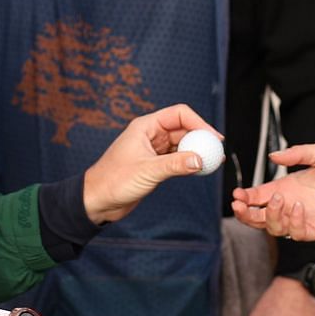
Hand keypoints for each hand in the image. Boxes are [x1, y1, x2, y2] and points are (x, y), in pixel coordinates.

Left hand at [83, 104, 216, 223]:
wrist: (97, 201)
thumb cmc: (113, 181)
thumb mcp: (148, 171)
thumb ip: (175, 164)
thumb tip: (200, 159)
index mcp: (145, 126)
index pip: (179, 114)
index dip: (199, 122)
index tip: (213, 137)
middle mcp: (150, 135)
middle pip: (183, 128)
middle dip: (201, 138)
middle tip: (217, 151)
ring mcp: (153, 150)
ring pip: (181, 144)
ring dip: (196, 151)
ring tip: (212, 161)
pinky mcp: (154, 164)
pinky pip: (177, 158)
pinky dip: (189, 162)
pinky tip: (199, 169)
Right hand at [231, 143, 314, 240]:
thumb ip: (297, 154)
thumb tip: (273, 157)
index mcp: (288, 187)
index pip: (259, 196)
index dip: (245, 198)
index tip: (236, 195)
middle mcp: (291, 204)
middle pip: (259, 216)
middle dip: (246, 214)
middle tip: (239, 206)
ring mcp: (302, 219)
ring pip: (273, 227)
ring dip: (269, 216)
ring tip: (277, 201)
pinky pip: (295, 233)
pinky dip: (292, 222)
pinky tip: (298, 208)